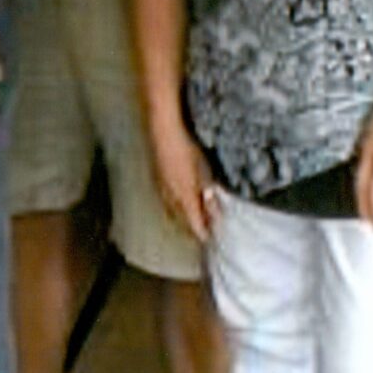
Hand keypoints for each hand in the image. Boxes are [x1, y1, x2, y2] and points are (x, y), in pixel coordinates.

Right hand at [146, 115, 216, 243]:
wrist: (163, 132)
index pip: (195, 224)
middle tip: (204, 231)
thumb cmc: (188, 150)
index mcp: (185, 198)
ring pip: (173, 212)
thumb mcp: (205, 173)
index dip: (203, 234)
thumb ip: (209, 195)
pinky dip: (175, 207)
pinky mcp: (156, 180)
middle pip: (183, 221)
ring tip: (192, 219)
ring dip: (183, 218)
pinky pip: (166, 201)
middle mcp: (171, 198)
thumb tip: (216, 213)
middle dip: (193, 228)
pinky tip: (179, 202)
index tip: (211, 240)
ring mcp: (161, 189)